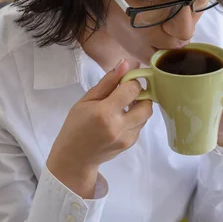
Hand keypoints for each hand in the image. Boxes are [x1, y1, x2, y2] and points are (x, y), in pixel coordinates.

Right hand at [47, 60, 152, 197]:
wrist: (75, 158)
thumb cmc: (76, 125)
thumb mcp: (86, 100)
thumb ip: (108, 82)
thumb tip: (126, 63)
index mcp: (105, 113)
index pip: (133, 90)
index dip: (132, 82)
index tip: (125, 81)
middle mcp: (120, 127)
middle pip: (147, 104)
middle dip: (142, 95)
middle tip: (129, 93)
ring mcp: (127, 138)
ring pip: (146, 115)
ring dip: (139, 107)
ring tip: (123, 106)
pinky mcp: (130, 144)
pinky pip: (140, 126)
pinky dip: (135, 118)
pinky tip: (120, 118)